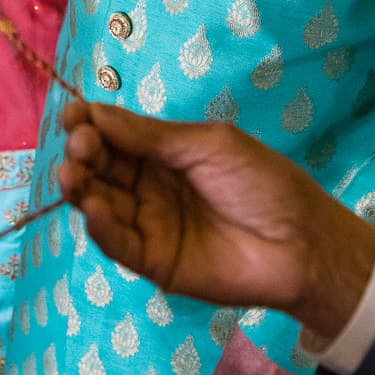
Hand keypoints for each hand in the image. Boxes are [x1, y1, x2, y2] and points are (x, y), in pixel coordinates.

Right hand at [56, 101, 374, 339]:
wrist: (302, 243)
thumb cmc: (263, 183)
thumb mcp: (209, 146)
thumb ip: (153, 137)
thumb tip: (96, 112)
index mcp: (164, 154)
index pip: (115, 137)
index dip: (91, 125)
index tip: (72, 115)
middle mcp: (150, 187)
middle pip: (102, 168)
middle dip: (83, 153)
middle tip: (78, 144)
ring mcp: (149, 225)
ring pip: (101, 205)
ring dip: (81, 189)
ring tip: (72, 175)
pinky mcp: (153, 263)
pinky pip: (119, 244)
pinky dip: (101, 227)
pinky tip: (92, 208)